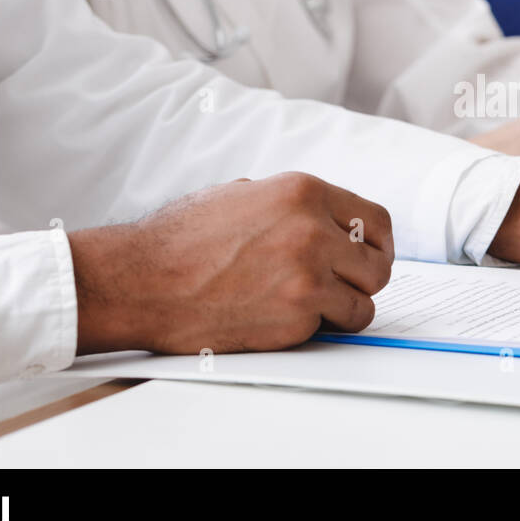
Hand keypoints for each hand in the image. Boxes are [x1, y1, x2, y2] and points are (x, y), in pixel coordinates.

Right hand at [69, 173, 393, 354]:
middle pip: (378, 265)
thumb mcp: (244, 194)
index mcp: (303, 192)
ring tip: (314, 306)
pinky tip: (284, 317)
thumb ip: (292, 205)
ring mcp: (308, 276)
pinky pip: (330, 327)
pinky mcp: (295, 316)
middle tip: (345, 288)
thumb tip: (327, 219)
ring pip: (363, 303)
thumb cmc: (182, 239)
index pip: (376, 221)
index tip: (372, 256)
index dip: (378, 243)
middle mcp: (313, 230)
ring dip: (344, 309)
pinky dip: (315, 328)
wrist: (142, 280)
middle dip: (364, 279)